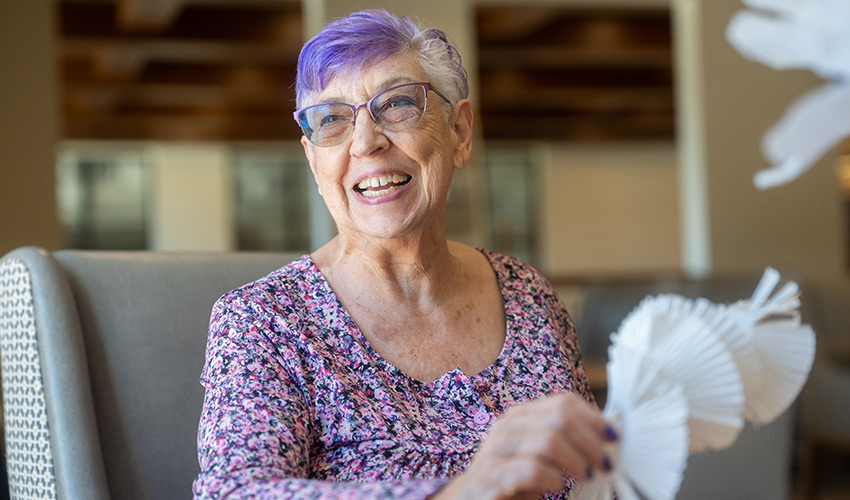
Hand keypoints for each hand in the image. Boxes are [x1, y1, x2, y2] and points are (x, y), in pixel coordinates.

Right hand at [433, 392, 616, 499]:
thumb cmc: (511, 478)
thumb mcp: (537, 454)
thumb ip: (563, 440)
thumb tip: (607, 435)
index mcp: (521, 416)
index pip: (563, 402)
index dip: (593, 419)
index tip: (613, 439)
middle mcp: (507, 426)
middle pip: (560, 419)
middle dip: (589, 442)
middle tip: (602, 463)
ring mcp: (497, 450)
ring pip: (548, 441)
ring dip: (575, 461)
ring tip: (584, 475)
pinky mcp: (492, 476)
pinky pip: (532, 470)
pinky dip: (553, 478)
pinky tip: (556, 486)